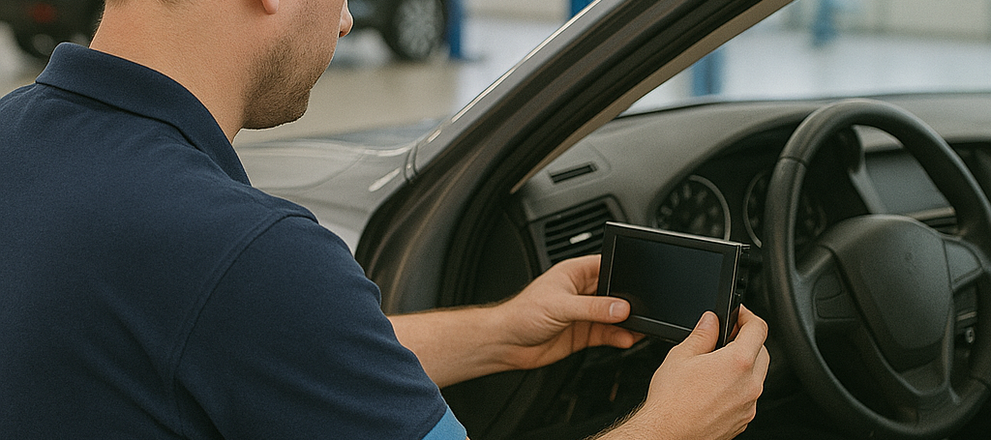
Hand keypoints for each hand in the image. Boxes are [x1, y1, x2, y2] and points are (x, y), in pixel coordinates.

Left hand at [492, 254, 641, 370]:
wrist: (506, 343)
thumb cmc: (521, 314)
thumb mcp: (560, 306)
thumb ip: (592, 308)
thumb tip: (621, 307)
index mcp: (574, 273)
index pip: (607, 264)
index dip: (625, 269)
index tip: (642, 279)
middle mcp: (581, 291)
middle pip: (615, 291)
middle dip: (630, 300)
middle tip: (645, 308)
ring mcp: (583, 313)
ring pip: (614, 315)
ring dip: (627, 321)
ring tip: (641, 326)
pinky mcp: (584, 333)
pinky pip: (608, 333)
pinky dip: (619, 337)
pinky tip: (627, 338)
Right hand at [599, 305, 769, 439]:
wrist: (667, 433)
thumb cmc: (671, 400)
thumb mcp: (681, 355)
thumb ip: (702, 334)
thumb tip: (711, 320)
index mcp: (737, 363)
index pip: (758, 329)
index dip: (748, 316)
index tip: (738, 314)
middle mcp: (750, 385)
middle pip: (762, 351)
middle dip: (747, 341)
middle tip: (726, 338)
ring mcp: (749, 405)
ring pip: (757, 375)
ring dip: (744, 365)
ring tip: (717, 364)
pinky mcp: (744, 419)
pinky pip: (749, 396)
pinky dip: (739, 386)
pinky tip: (716, 386)